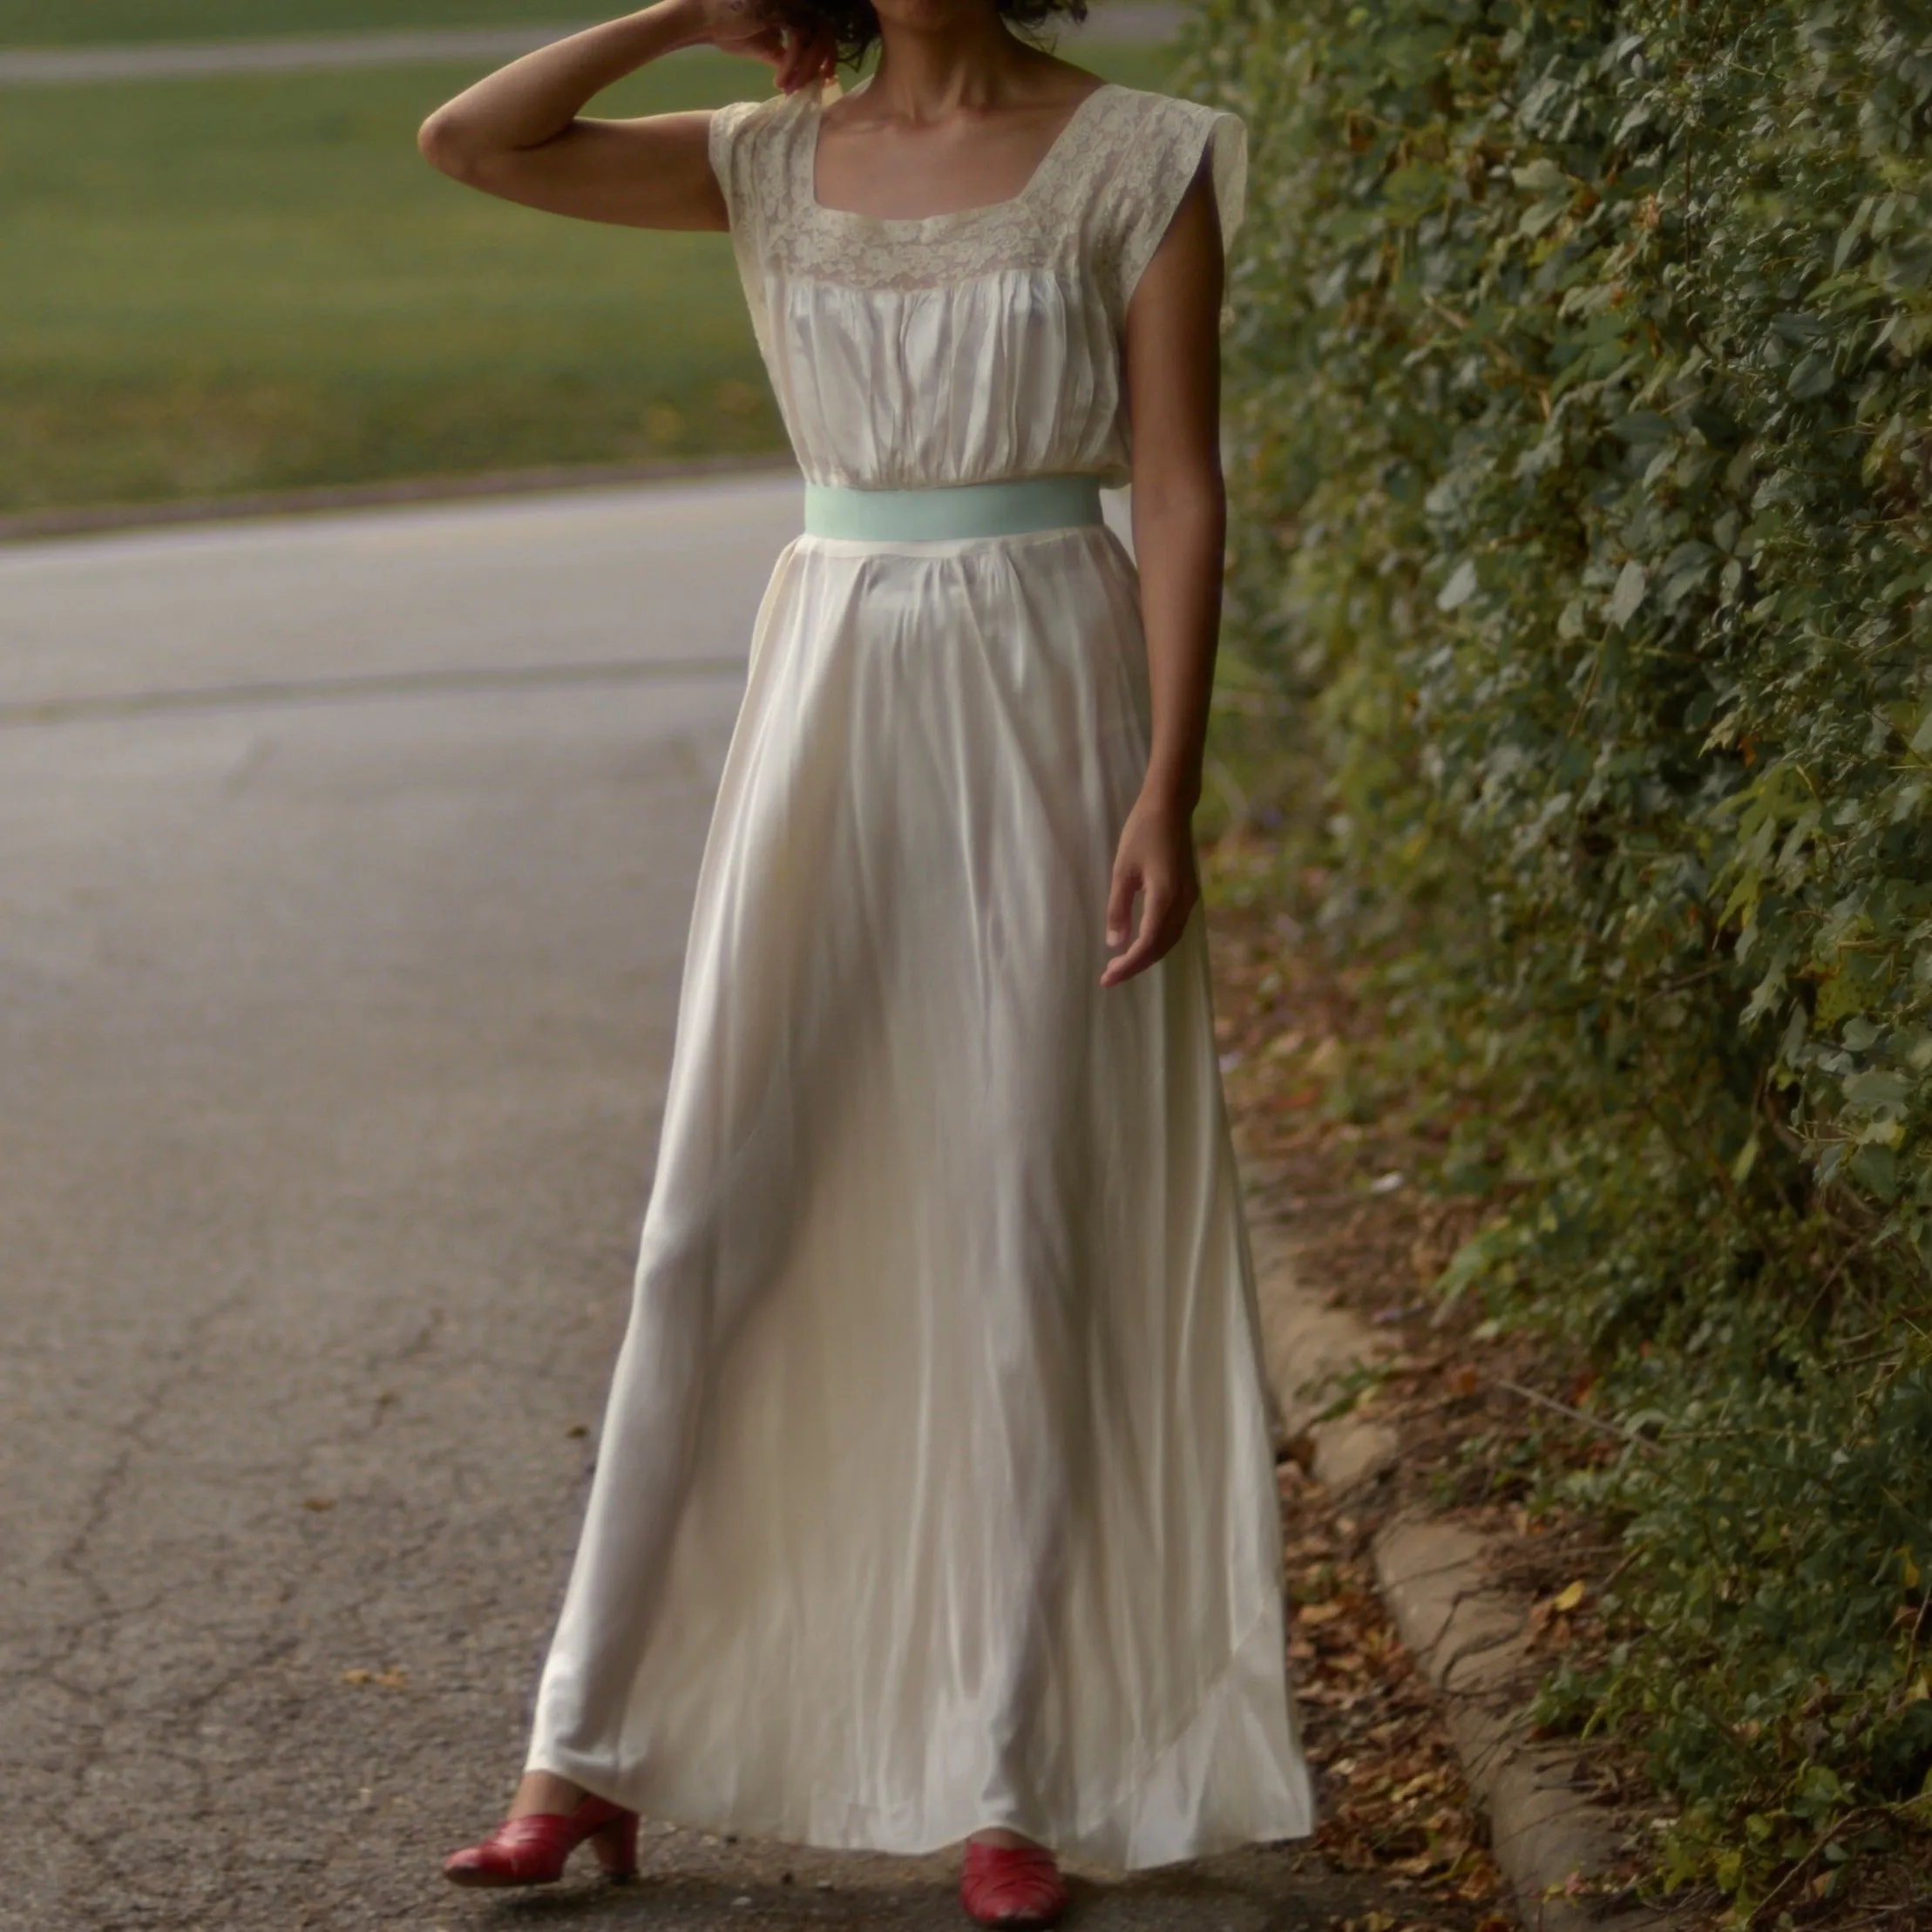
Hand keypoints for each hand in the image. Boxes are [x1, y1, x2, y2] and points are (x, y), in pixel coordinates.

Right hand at [679, 0, 837, 91]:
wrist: (703, 19)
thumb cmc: (730, 29)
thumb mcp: (766, 46)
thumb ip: (786, 54)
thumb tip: (807, 74)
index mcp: (792, 6)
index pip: (822, 25)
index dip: (829, 50)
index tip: (826, 76)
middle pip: (825, 29)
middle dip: (824, 60)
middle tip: (819, 84)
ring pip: (814, 35)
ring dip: (805, 67)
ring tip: (788, 88)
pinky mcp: (778, 5)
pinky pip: (798, 37)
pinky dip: (792, 64)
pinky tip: (779, 81)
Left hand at [1100, 790, 1199, 987]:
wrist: (1171, 806)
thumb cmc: (1142, 832)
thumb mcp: (1122, 870)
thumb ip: (1118, 908)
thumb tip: (1114, 943)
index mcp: (1165, 896)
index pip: (1147, 943)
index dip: (1128, 965)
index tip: (1107, 978)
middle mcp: (1183, 901)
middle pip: (1161, 947)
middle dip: (1136, 965)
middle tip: (1110, 975)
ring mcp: (1189, 897)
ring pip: (1171, 939)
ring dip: (1148, 955)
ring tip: (1122, 964)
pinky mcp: (1189, 892)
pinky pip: (1175, 927)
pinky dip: (1158, 942)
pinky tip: (1141, 943)